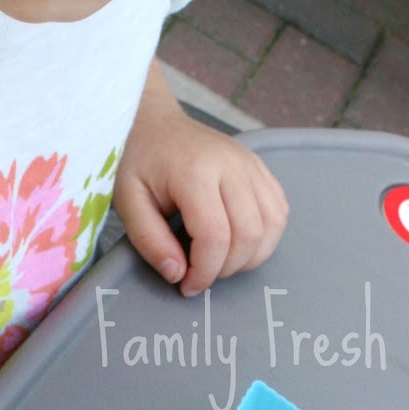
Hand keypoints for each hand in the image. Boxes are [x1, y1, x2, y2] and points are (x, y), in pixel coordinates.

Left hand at [114, 63, 287, 295]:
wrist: (156, 124)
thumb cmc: (139, 164)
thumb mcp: (129, 203)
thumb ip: (150, 242)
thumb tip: (178, 274)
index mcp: (194, 171)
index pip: (215, 236)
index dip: (204, 271)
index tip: (187, 284)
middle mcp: (231, 164)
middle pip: (249, 234)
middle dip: (226, 268)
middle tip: (201, 273)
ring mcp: (251, 164)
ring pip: (272, 226)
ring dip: (250, 256)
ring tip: (220, 260)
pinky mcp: (261, 168)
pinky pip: (279, 212)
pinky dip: (265, 237)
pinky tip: (239, 242)